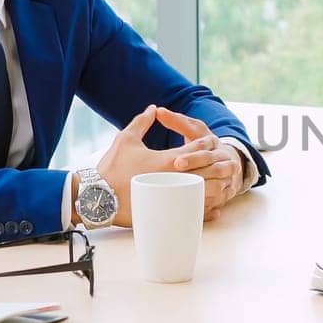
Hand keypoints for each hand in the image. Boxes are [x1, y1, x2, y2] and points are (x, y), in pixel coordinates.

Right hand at [93, 106, 239, 225]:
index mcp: (167, 160)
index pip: (196, 148)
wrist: (96, 198)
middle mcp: (175, 179)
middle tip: (226, 163)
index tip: (210, 142)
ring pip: (206, 192)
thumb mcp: (125, 140)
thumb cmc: (111, 169)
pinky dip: (207, 210)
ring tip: (224, 184)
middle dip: (217, 164)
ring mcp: (173, 198)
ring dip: (217, 187)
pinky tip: (214, 209)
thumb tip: (152, 108)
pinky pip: (195, 213)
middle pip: (207, 170)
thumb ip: (141, 122)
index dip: (205, 144)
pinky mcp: (168, 214)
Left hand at [155, 107, 246, 218]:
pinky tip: (193, 209)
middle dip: (197, 175)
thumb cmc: (202, 144)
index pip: (206, 150)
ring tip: (186, 197)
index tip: (177, 163)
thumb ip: (176, 121)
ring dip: (204, 193)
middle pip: (214, 169)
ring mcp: (226, 178)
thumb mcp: (193, 130)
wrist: (225, 160)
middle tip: (178, 181)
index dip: (192, 157)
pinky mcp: (224, 194)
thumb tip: (157, 110)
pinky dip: (208, 206)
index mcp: (215, 144)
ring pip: (219, 188)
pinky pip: (218, 202)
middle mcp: (224, 161)